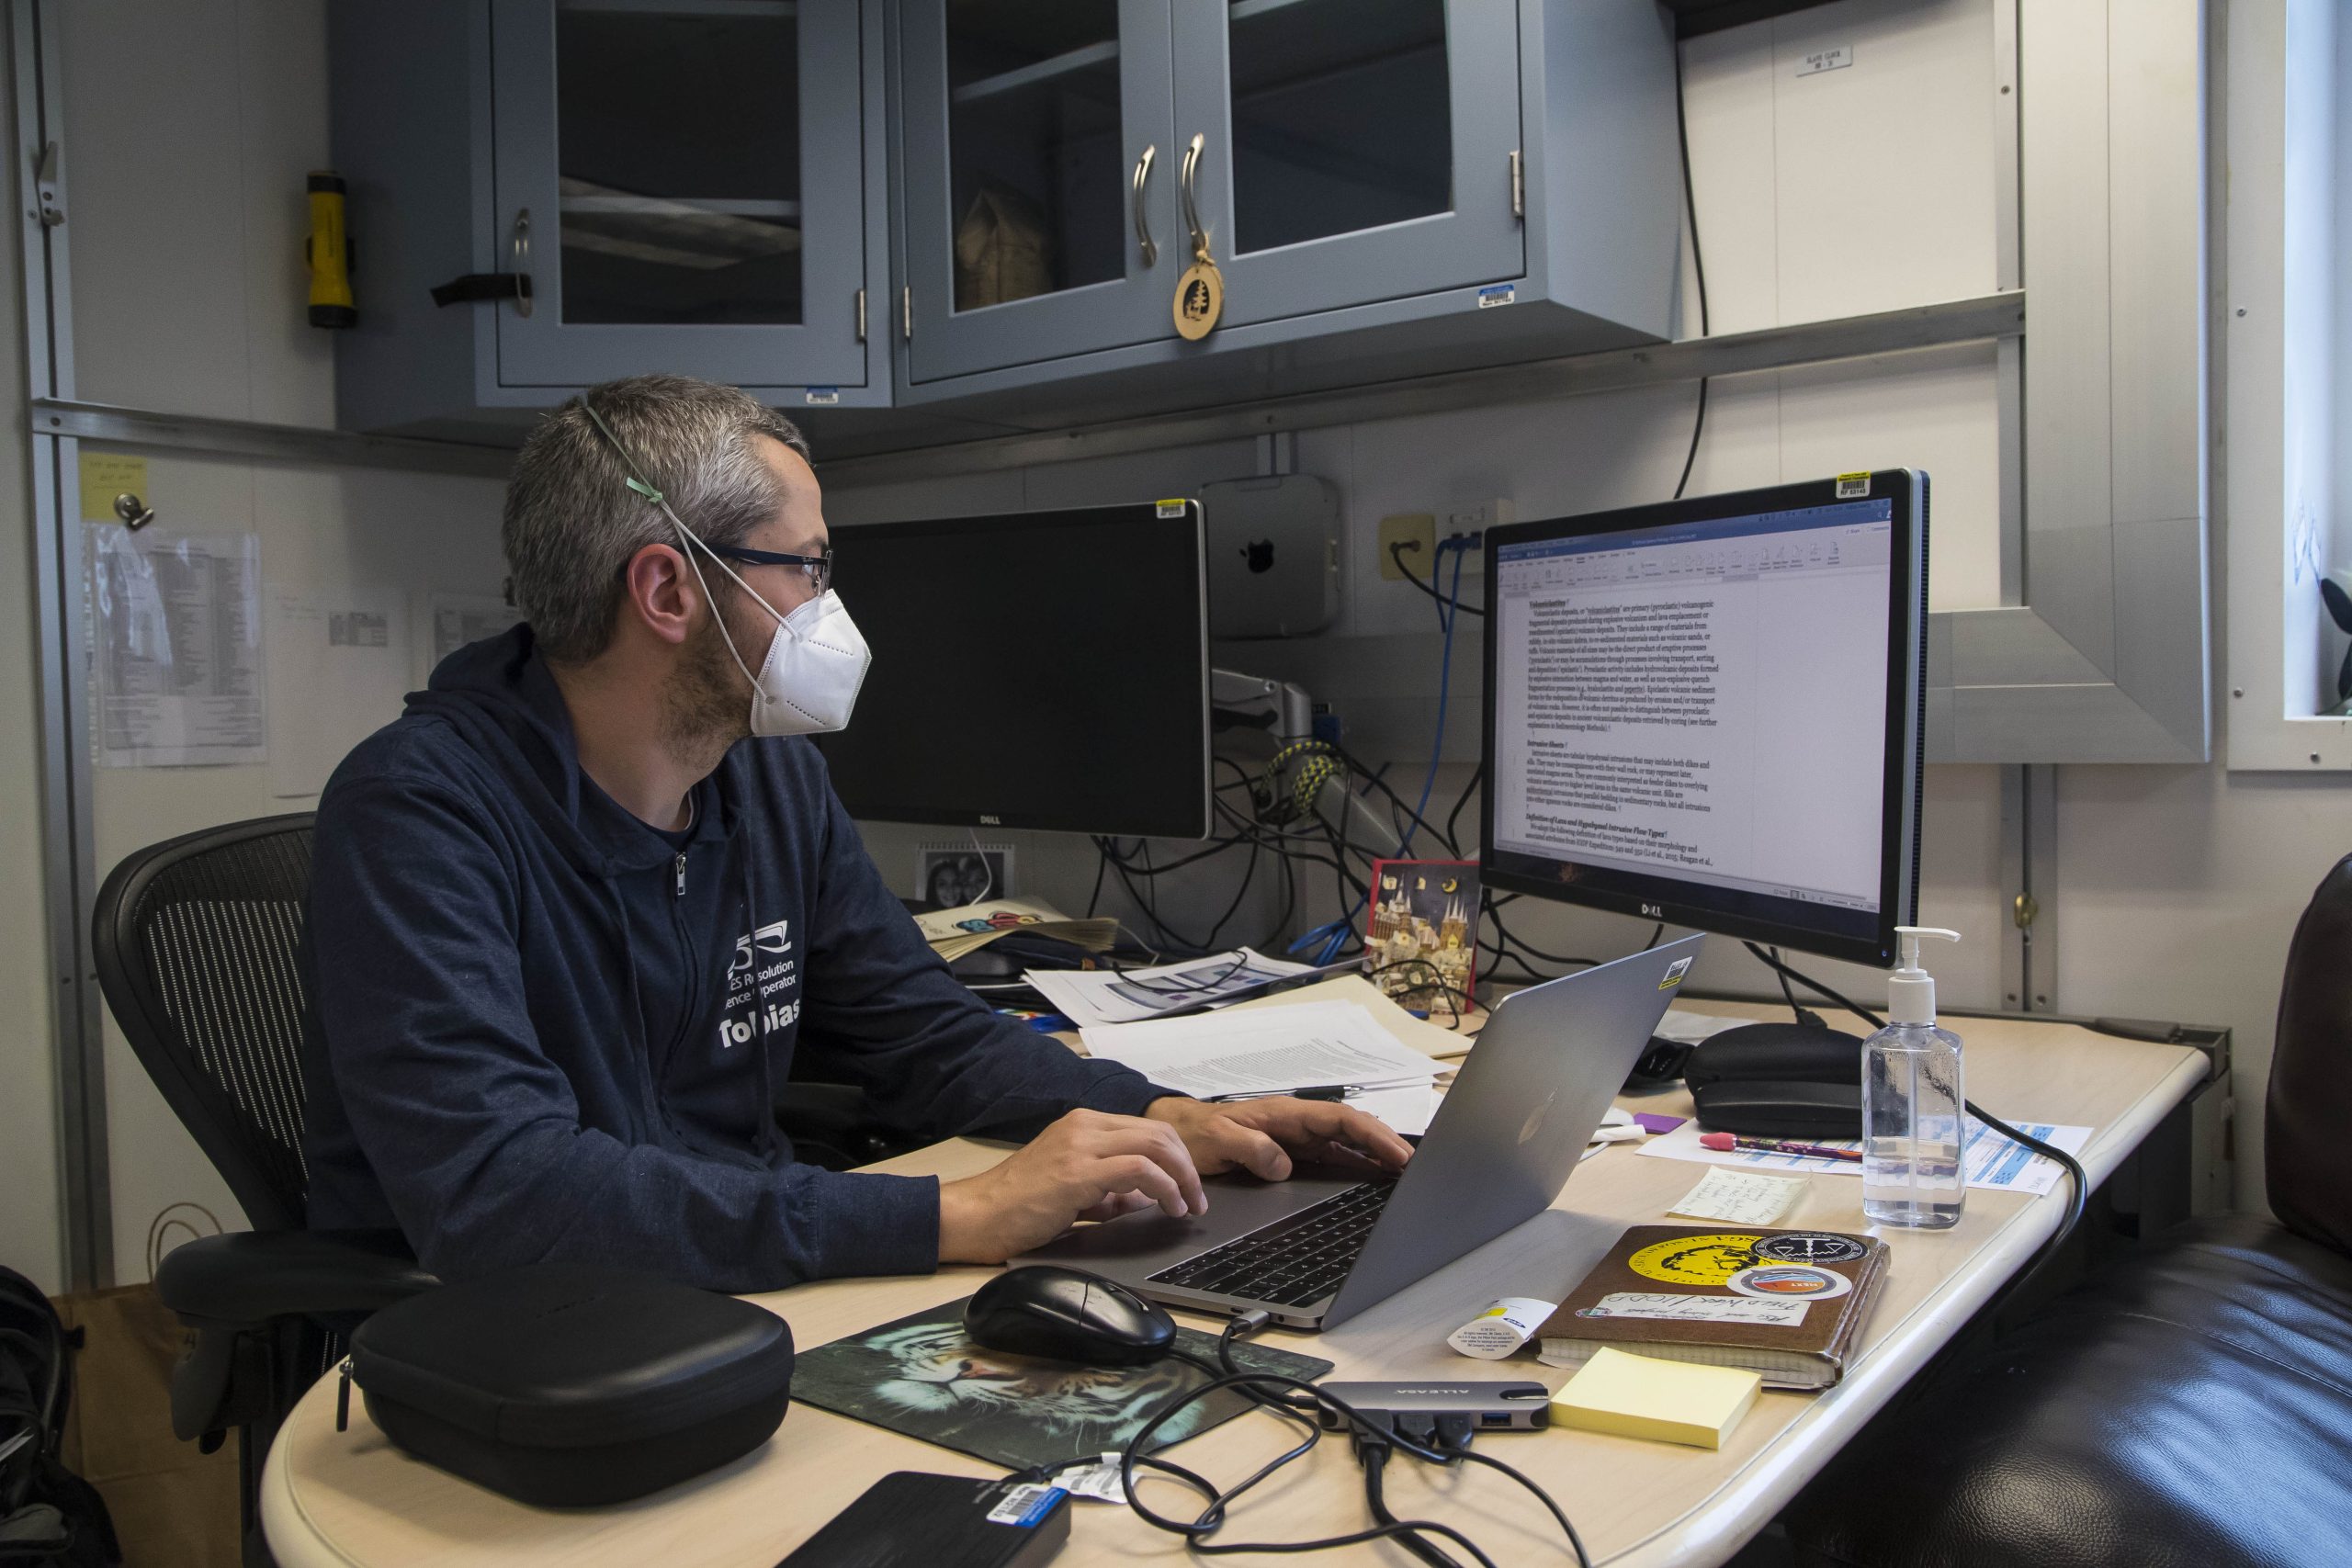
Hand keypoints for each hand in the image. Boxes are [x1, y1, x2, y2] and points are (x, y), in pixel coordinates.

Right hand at [937, 1109, 1208, 1264]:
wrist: (978, 1216)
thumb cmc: (1018, 1207)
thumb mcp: (1073, 1192)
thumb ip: (1110, 1192)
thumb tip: (1146, 1199)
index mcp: (1082, 1124)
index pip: (1147, 1128)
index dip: (1178, 1158)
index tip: (1189, 1188)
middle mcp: (1083, 1125)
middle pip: (1159, 1132)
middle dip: (1188, 1167)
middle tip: (1197, 1199)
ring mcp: (1080, 1145)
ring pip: (1155, 1144)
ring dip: (1182, 1178)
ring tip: (1187, 1206)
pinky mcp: (1077, 1171)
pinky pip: (1139, 1168)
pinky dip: (1164, 1187)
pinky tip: (1168, 1207)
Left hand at [1144, 1095, 1414, 1182]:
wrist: (1178, 1132)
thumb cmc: (1196, 1133)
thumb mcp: (1218, 1140)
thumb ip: (1250, 1147)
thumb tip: (1283, 1163)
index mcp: (1286, 1114)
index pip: (1340, 1120)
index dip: (1372, 1135)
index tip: (1396, 1153)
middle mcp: (1297, 1123)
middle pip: (1352, 1129)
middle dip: (1385, 1143)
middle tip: (1414, 1168)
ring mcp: (1297, 1138)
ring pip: (1347, 1142)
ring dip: (1375, 1153)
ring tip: (1404, 1172)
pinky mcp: (1293, 1153)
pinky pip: (1333, 1154)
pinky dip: (1357, 1162)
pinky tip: (1372, 1175)